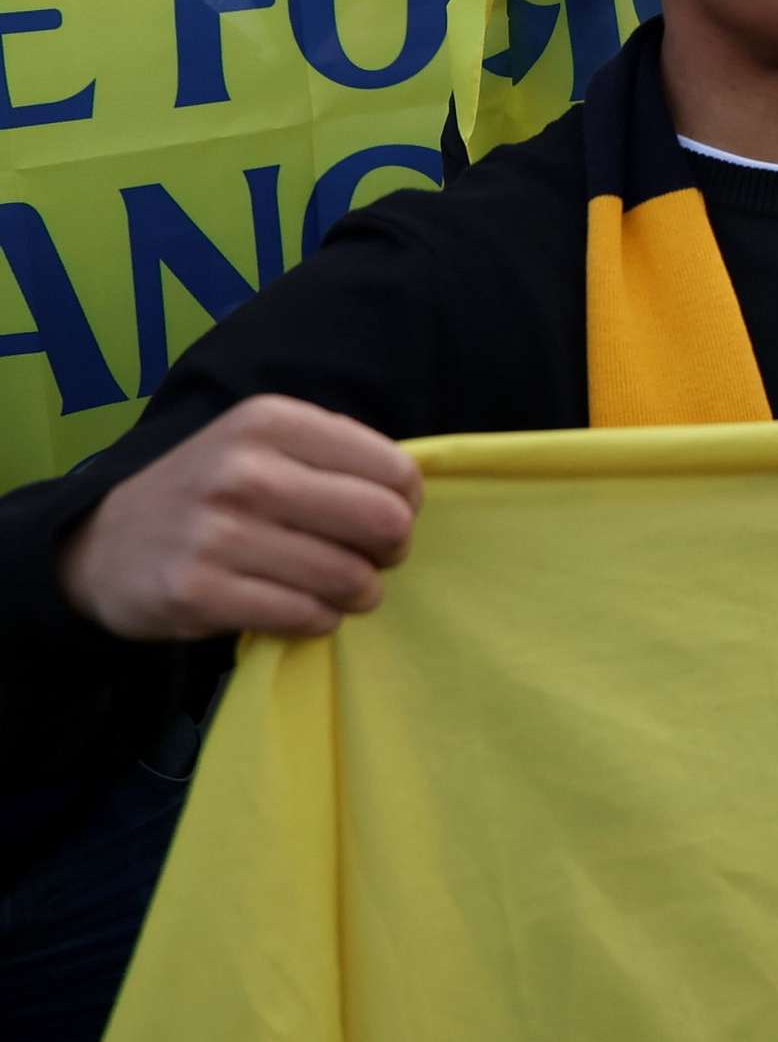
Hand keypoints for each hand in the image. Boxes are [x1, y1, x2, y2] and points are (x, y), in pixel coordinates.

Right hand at [56, 396, 419, 641]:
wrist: (104, 542)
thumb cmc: (213, 492)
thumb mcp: (263, 444)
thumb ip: (337, 454)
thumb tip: (409, 491)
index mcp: (270, 422)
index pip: (396, 471)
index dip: (406, 504)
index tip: (382, 516)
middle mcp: (242, 470)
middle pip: (383, 523)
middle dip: (391, 551)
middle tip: (369, 559)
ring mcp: (215, 533)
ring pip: (348, 577)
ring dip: (357, 593)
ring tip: (335, 588)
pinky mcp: (196, 592)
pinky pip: (305, 616)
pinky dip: (318, 619)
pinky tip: (299, 607)